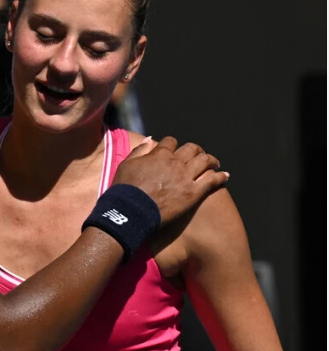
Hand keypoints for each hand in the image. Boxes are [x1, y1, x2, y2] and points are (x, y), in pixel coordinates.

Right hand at [113, 136, 228, 224]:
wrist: (129, 210)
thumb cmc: (125, 189)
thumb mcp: (126, 164)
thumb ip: (139, 150)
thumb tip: (150, 139)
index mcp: (158, 154)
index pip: (170, 142)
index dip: (172, 144)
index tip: (174, 149)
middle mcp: (175, 162)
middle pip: (192, 149)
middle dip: (196, 150)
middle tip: (198, 155)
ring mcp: (185, 177)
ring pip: (205, 161)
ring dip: (211, 160)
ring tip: (215, 164)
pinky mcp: (193, 193)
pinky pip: (212, 181)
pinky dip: (220, 177)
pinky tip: (225, 176)